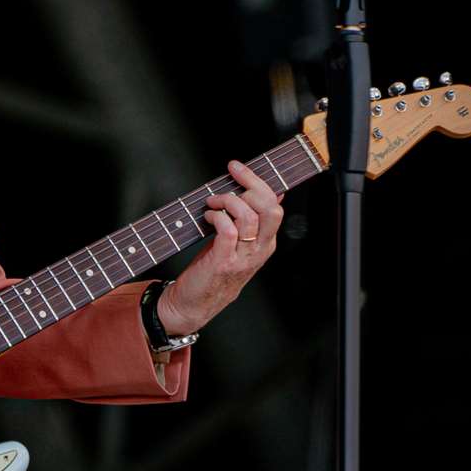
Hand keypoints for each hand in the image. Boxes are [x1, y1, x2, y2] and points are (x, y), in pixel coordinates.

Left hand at [158, 160, 282, 334]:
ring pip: (249, 217)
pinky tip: (208, 216)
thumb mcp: (240, 243)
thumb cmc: (214, 269)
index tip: (237, 167)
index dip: (257, 181)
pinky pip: (227, 230)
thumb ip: (254, 220)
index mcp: (266, 243)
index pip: (275, 206)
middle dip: (248, 186)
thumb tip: (272, 193)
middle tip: (227, 180)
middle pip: (269, 209)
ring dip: (227, 201)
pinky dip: (217, 217)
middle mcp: (259, 250)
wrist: (195, 303)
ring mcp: (242, 257)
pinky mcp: (223, 262)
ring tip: (212, 202)